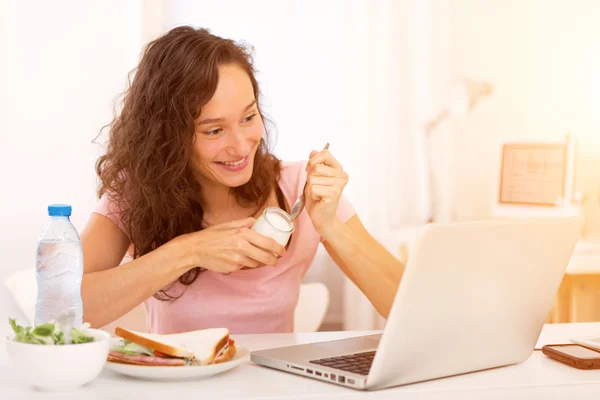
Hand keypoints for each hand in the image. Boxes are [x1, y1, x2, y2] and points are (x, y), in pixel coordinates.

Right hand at [171, 218, 285, 273]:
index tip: (282, 250)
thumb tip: (256, 221)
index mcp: (243, 233)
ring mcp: (237, 258)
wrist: (195, 248)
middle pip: (266, 257)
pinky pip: (244, 266)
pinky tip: (240, 259)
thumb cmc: (211, 236)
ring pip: (256, 263)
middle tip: (276, 260)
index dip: (278, 248)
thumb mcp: (228, 224)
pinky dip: (246, 264)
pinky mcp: (232, 267)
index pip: (268, 242)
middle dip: (274, 260)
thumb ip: (244, 222)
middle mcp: (241, 246)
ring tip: (258, 258)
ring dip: (259, 262)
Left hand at [305, 147, 348, 233]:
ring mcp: (339, 184)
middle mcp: (342, 175)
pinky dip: (311, 194)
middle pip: (316, 167)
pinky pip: (313, 188)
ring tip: (317, 194)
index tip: (310, 170)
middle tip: (316, 187)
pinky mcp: (334, 193)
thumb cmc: (318, 197)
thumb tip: (313, 151)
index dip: (313, 160)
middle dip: (310, 178)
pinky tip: (319, 199)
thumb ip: (314, 164)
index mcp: (338, 169)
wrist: (321, 216)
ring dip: (310, 187)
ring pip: (313, 178)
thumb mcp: (314, 177)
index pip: (325, 153)